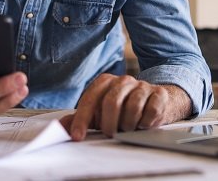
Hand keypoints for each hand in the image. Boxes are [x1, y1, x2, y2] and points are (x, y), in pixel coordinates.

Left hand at [59, 74, 191, 140]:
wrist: (154, 102)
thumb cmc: (122, 110)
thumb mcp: (99, 114)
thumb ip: (79, 119)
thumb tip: (58, 128)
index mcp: (105, 82)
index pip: (90, 99)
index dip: (82, 120)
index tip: (78, 137)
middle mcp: (123, 80)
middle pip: (111, 102)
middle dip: (109, 124)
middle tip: (110, 133)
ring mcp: (142, 85)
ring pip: (132, 108)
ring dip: (128, 125)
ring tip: (128, 127)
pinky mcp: (159, 93)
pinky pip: (150, 111)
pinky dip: (145, 123)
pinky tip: (143, 123)